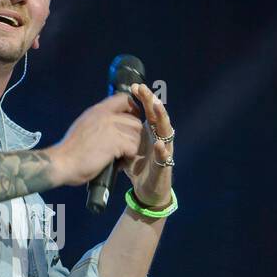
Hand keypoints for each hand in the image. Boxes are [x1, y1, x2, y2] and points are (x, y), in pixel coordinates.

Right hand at [47, 92, 144, 186]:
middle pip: (135, 121)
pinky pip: (133, 148)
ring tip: (120, 157)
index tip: (129, 122)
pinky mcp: (115, 142)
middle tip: (124, 148)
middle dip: (133, 137)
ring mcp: (111, 128)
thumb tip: (111, 122)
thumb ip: (99, 120)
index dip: (132, 110)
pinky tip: (118, 163)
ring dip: (131, 149)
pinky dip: (127, 159)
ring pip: (136, 136)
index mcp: (98, 110)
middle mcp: (106, 115)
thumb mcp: (84, 125)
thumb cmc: (71, 149)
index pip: (124, 99)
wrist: (63, 162)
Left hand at [120, 83, 173, 209]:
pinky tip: (158, 144)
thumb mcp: (127, 146)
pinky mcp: (164, 167)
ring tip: (156, 107)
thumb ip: (123, 132)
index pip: (148, 110)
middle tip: (145, 90)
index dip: (143, 98)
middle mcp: (160, 138)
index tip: (135, 86)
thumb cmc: (138, 167)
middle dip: (152, 102)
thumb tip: (110, 116)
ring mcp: (164, 151)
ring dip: (161, 119)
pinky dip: (162, 150)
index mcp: (150, 132)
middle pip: (158, 116)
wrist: (146, 190)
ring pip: (166, 132)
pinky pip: (164, 157)